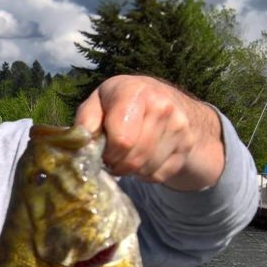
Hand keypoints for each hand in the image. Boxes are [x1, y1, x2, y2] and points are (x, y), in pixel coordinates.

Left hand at [75, 75, 224, 191]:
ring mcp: (179, 128)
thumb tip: (81, 141)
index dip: (108, 153)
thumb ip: (86, 119)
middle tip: (111, 157)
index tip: (103, 150)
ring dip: (130, 170)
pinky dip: (145, 173)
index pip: (122, 140)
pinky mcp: (186, 147)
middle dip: (117, 164)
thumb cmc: (122, 102)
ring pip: (145, 169)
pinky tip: (142, 158)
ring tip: (125, 155)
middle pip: (133, 159)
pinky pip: (158, 175)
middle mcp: (163, 107)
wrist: (167, 100)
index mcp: (136, 92)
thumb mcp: (99, 101)